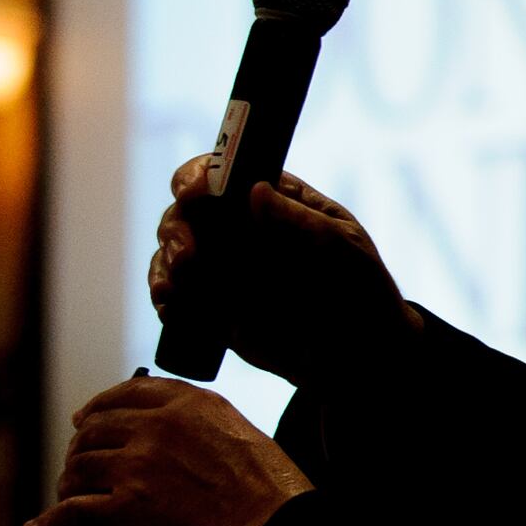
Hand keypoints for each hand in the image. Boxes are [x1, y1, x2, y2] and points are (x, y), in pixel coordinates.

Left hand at [26, 377, 310, 525]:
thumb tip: (167, 449)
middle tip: (79, 469)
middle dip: (82, 449)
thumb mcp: (244, 441)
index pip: (130, 392)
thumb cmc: (273, 502)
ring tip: (70, 501)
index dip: (100, 406)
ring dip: (70, 486)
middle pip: (95, 429)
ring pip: (80, 468)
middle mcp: (160, 428)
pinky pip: (72, 511)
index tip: (87, 418)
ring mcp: (138, 466)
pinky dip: (53, 522)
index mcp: (194, 406)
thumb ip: (201, 433)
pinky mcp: (123, 508)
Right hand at [149, 158, 418, 386]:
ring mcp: (222, 266)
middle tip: (190, 257)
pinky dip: (165, 298)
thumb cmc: (360, 288)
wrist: (358, 352)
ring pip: (171, 253)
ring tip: (178, 288)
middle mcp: (238, 228)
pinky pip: (174, 295)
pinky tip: (172, 309)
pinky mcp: (211, 303)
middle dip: (177, 230)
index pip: (221, 172)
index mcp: (272, 200)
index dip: (197, 176)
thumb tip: (256, 189)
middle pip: (184, 212)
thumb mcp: (341, 248)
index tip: (194, 192)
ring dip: (165, 266)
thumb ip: (299, 220)